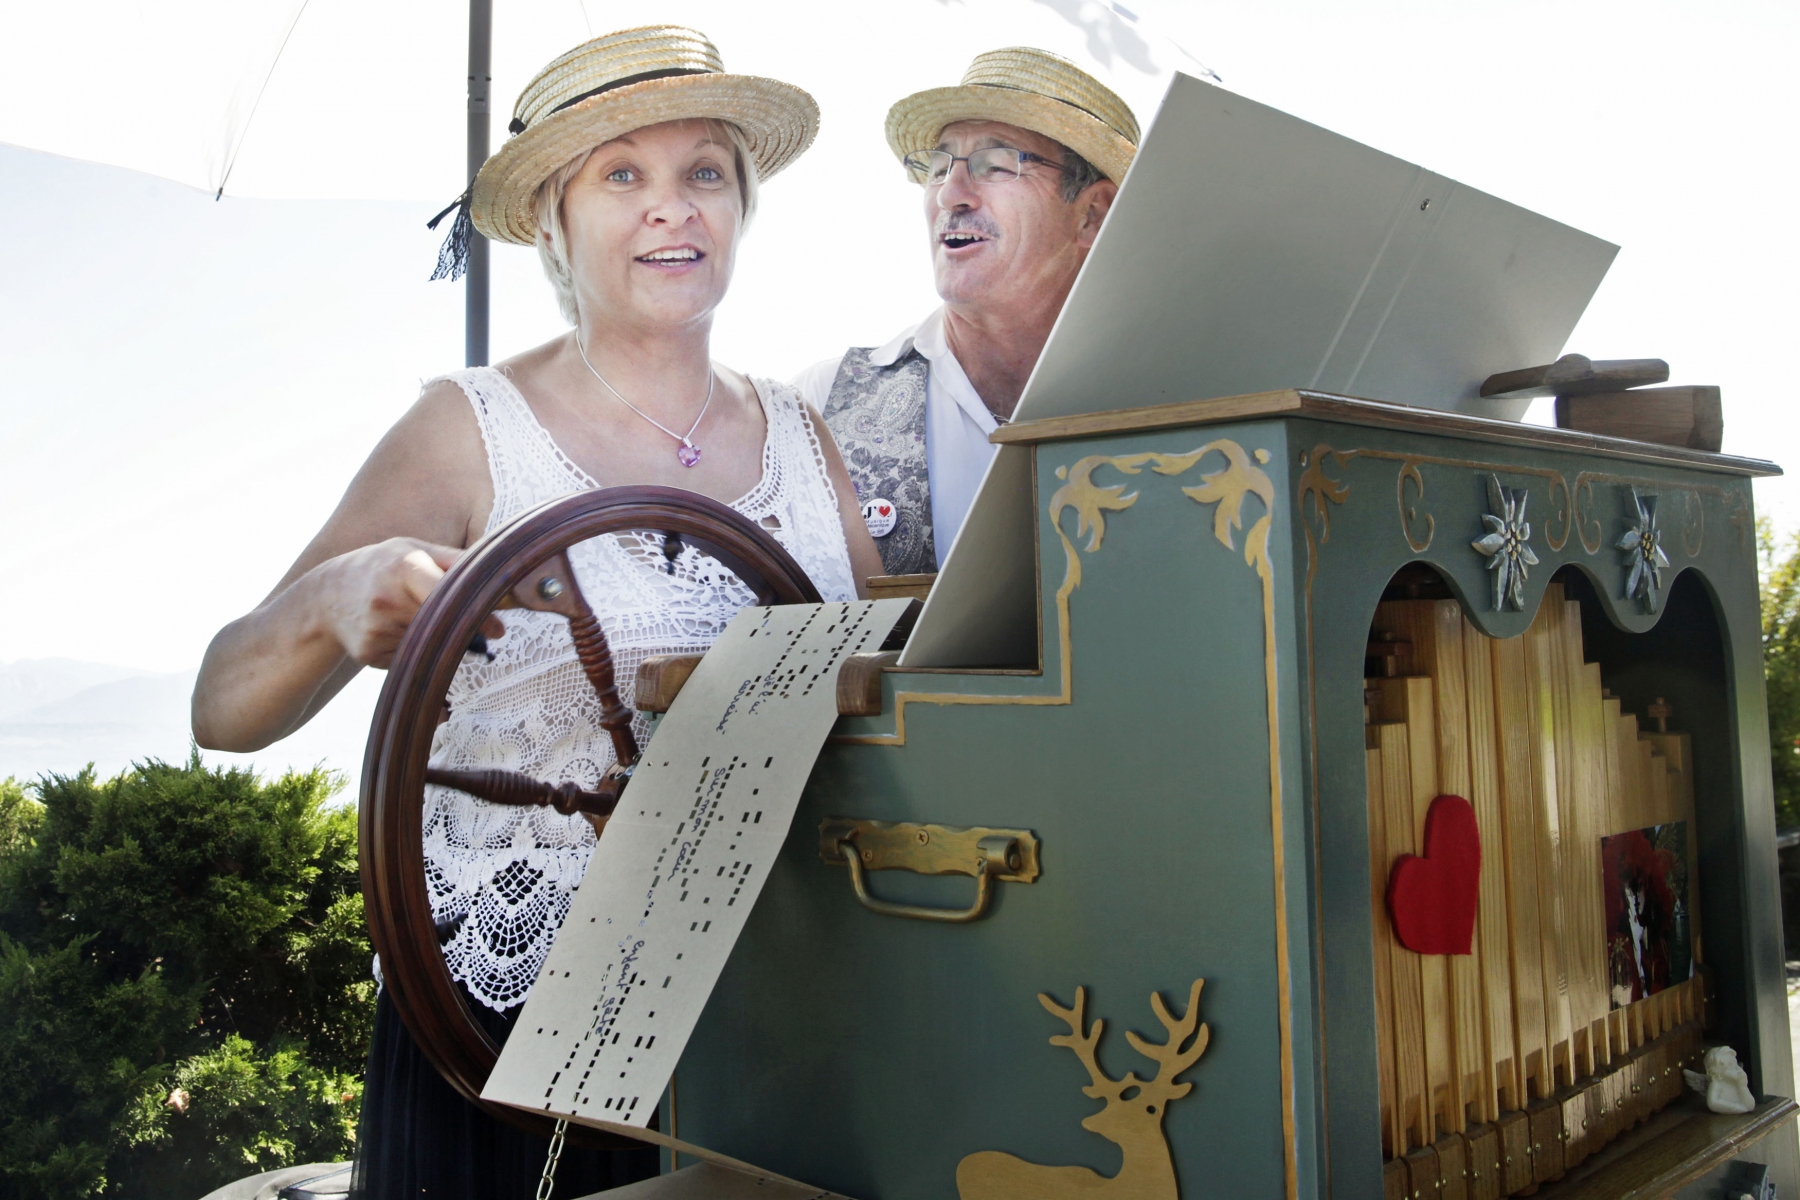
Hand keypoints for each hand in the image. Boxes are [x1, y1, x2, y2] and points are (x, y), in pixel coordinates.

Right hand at [314, 538, 503, 667]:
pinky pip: (408, 657)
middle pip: (443, 624)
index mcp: (404, 567)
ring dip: (437, 638)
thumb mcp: (413, 550)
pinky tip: (397, 631)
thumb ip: (455, 560)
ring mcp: (377, 630)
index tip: (499, 627)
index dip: (475, 611)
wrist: (325, 596)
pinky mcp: (369, 654)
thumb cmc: (381, 566)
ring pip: (428, 644)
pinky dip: (414, 649)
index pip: (447, 593)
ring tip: (419, 619)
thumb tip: (499, 571)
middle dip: (466, 629)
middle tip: (489, 631)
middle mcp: (388, 599)